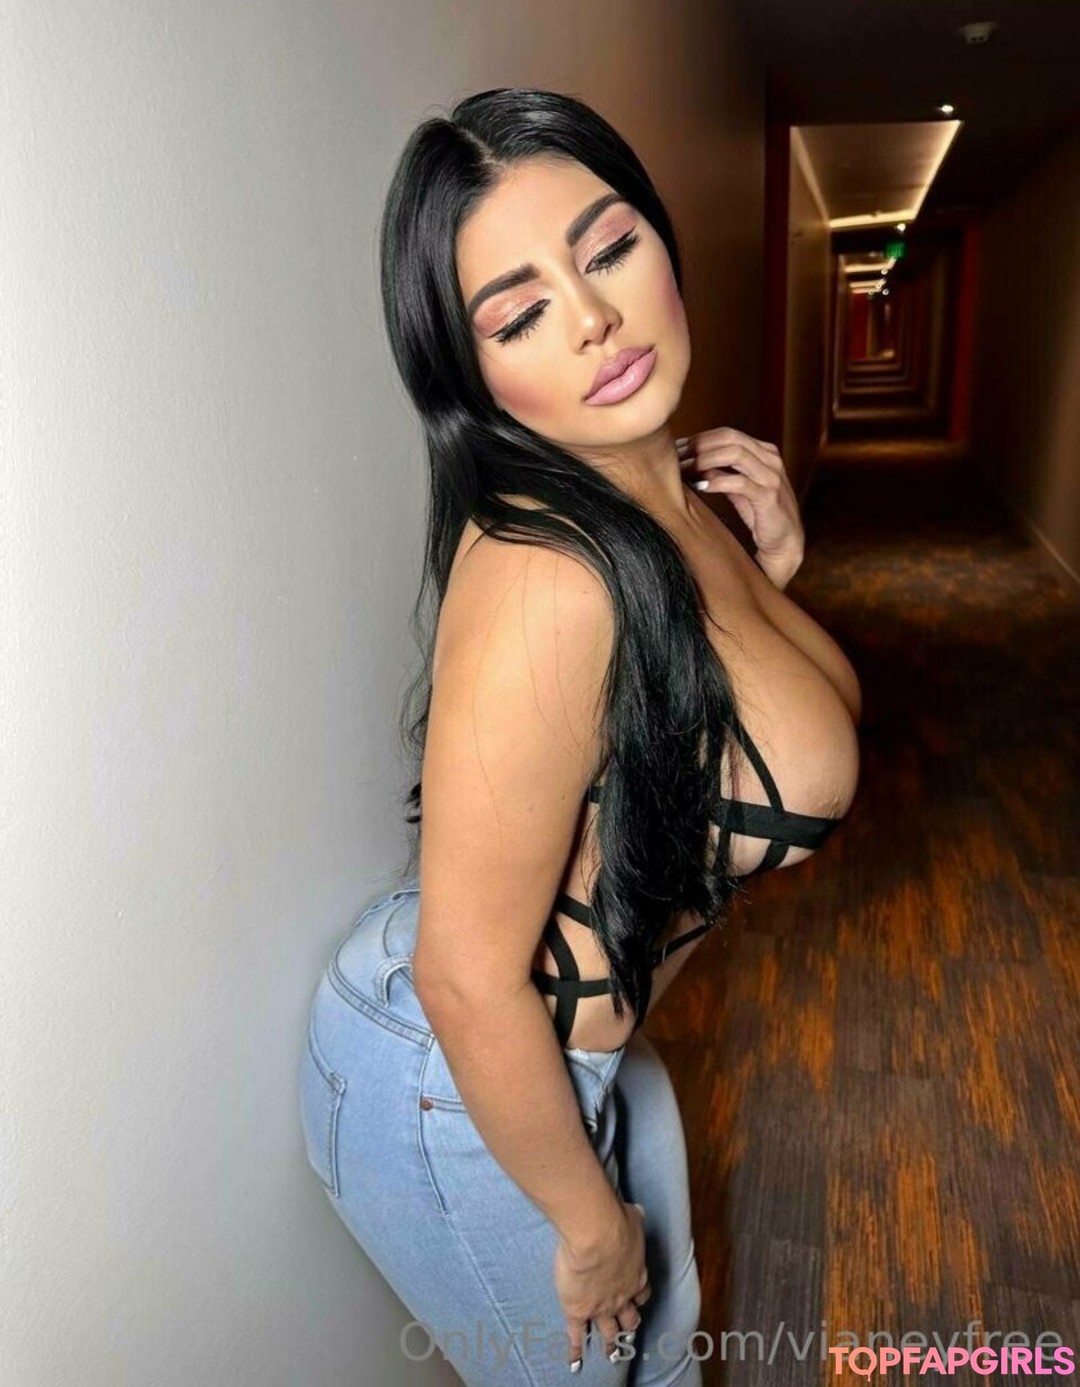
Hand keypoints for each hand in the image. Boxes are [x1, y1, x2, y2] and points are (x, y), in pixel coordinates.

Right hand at [553, 1200, 651, 1369]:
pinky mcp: (578, 1312)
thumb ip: (634, 1219)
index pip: (641, 1292)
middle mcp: (622, 1297)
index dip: (638, 1296)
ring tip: (611, 1355)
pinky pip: (576, 1336)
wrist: (595, 1235)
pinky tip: (574, 1363)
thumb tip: (636, 1212)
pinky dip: (576, 1351)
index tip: (636, 1299)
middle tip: (628, 1333)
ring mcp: (600, 1308)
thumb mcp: (632, 1217)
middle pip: (629, 1318)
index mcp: (636, 1274)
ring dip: (610, 1344)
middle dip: (628, 1326)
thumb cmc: (616, 1221)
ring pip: (608, 1332)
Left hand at [677, 426, 804, 588]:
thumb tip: (695, 462)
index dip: (700, 438)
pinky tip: (700, 486)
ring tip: (685, 469)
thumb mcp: (738, 490)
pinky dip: (717, 482)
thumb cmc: (761, 515)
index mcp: (764, 452)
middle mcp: (770, 459)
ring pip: (735, 454)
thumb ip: (722, 473)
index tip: (677, 448)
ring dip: (705, 459)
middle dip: (700, 445)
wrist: (785, 543)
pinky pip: (740, 483)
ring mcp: (772, 476)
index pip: (728, 434)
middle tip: (676, 456)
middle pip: (730, 438)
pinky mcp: (769, 497)